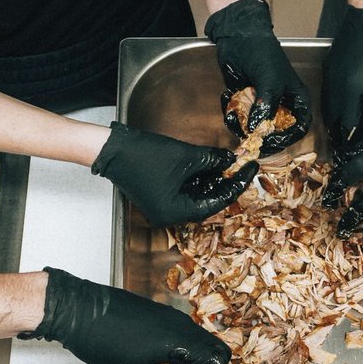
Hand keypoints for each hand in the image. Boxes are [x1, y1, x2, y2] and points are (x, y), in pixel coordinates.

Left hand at [21, 268, 229, 363]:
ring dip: (194, 355)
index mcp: (180, 341)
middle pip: (213, 345)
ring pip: (197, 337)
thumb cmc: (103, 341)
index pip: (219, 357)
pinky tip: (161, 357)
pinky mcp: (158, 310)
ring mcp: (170, 314)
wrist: (79, 310)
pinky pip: (181, 329)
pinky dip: (181, 345)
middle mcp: (181, 324)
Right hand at [92, 122, 256, 226]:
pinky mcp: (160, 194)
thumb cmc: (143, 155)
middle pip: (207, 201)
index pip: (215, 203)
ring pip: (196, 194)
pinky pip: (186, 189)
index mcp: (175, 213)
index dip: (235, 185)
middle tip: (243, 167)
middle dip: (225, 182)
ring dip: (213, 179)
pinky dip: (199, 178)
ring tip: (231, 163)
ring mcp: (163, 205)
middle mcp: (169, 215)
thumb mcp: (185, 157)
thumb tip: (231, 160)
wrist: (112, 148)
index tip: (250, 170)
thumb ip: (212, 160)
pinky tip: (213, 165)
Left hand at [205, 0, 311, 153]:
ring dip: (241, 125)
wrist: (236, 36)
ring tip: (233, 112)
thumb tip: (259, 130)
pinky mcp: (245, 104)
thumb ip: (267, 105)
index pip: (299, 127)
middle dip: (260, 136)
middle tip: (247, 138)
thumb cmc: (261, 53)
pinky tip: (227, 96)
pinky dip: (231, 114)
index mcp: (296, 99)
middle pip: (276, 133)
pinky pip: (239, 119)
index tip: (271, 142)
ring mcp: (262, 105)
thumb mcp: (269, 80)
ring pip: (255, 129)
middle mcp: (281, 105)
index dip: (287, 138)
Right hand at [321, 0, 362, 209]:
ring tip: (351, 146)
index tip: (358, 169)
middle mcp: (335, 85)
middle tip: (352, 164)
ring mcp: (331, 74)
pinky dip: (339, 112)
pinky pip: (332, 97)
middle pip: (336, 123)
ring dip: (340, 128)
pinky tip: (349, 118)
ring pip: (331, 111)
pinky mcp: (333, 66)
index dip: (353, 150)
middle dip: (343, 143)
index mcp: (350, 90)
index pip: (349, 129)